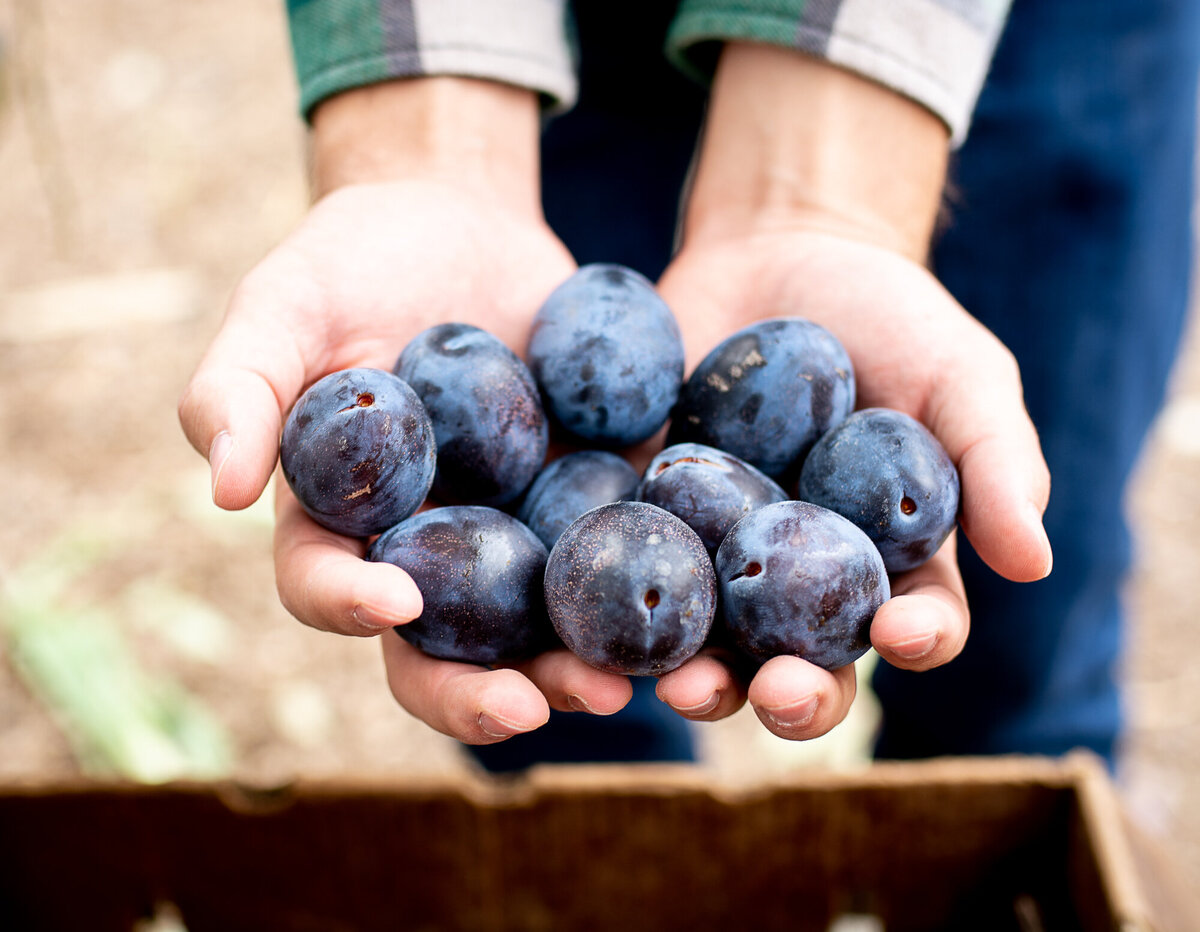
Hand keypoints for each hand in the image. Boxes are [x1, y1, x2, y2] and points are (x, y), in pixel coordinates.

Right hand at [179, 79, 632, 743]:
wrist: (458, 219)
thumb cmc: (350, 260)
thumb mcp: (286, 303)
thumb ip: (241, 384)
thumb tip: (222, 490)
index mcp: (340, 520)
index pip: (328, 585)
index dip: (350, 605)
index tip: (392, 602)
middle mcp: (425, 546)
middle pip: (439, 646)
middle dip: (476, 689)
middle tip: (529, 707)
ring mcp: (510, 530)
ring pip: (534, 627)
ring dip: (572, 666)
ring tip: (621, 684)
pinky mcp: (584, 499)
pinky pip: (612, 557)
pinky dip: (643, 590)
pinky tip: (686, 612)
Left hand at [651, 43, 1051, 739]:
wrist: (779, 252)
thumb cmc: (891, 316)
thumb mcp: (958, 374)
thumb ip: (996, 461)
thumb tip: (1034, 564)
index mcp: (890, 563)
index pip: (914, 622)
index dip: (916, 639)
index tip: (905, 635)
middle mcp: (801, 579)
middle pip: (803, 660)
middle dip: (794, 691)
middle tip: (777, 694)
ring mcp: (719, 554)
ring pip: (710, 641)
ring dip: (698, 677)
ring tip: (680, 688)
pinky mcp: (649, 517)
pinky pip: (632, 568)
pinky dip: (617, 601)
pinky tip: (599, 620)